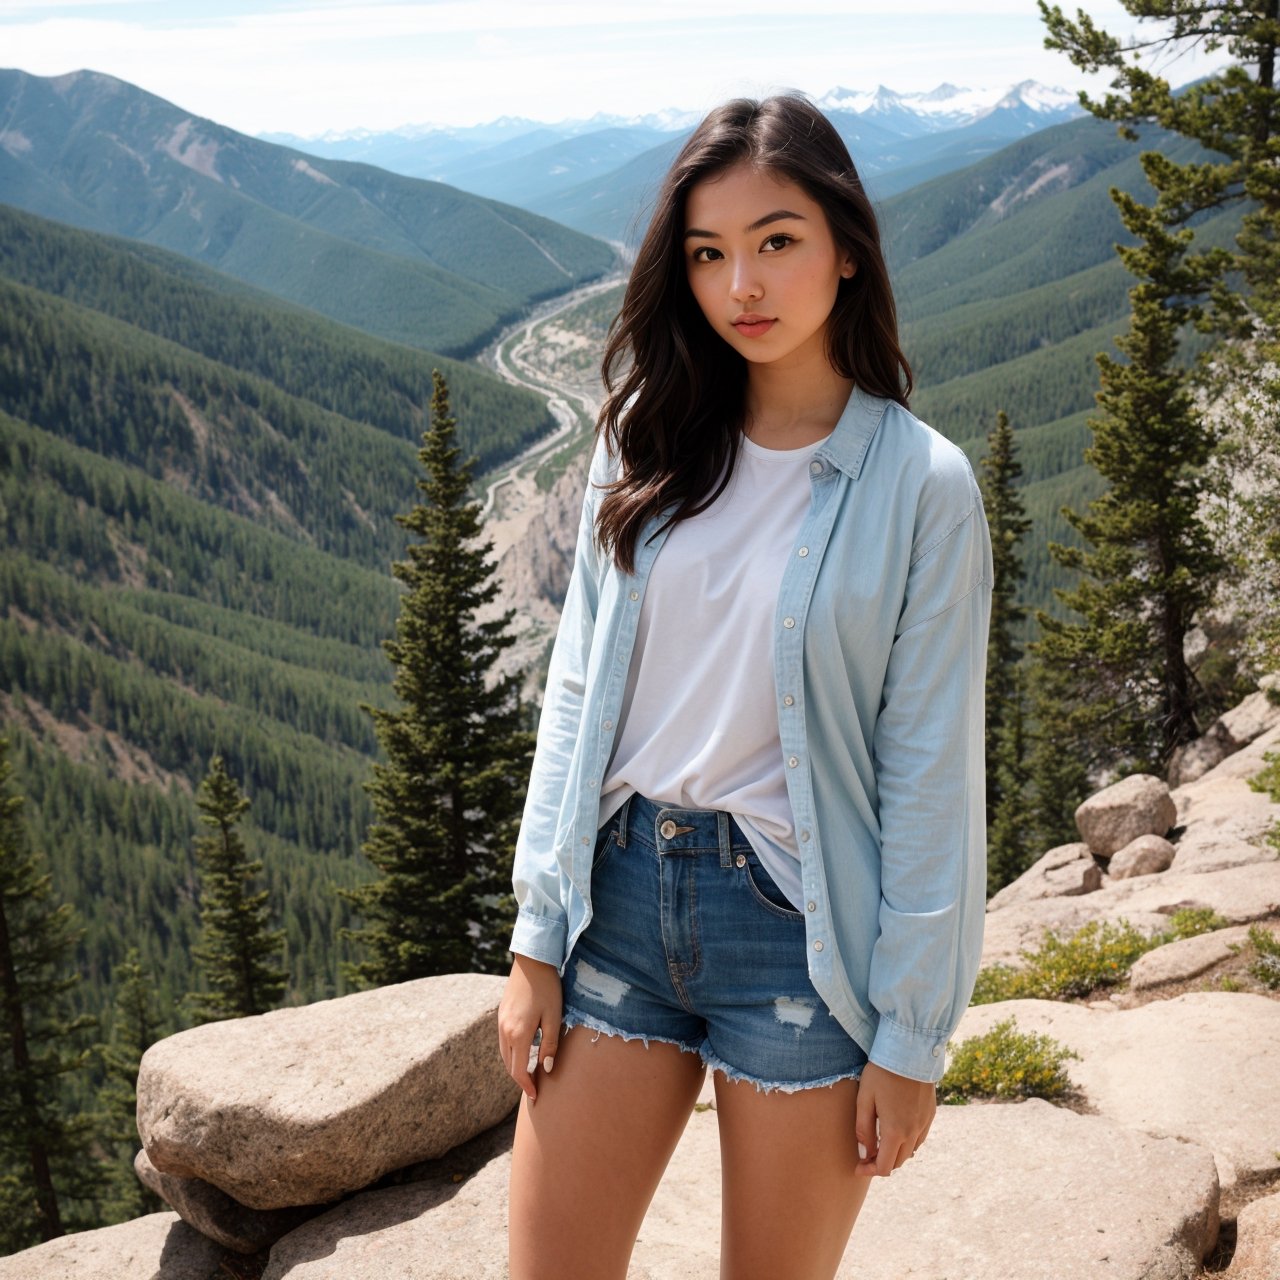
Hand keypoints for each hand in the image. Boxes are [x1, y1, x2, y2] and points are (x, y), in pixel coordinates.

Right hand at [497, 953, 562, 1104]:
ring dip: (515, 1066)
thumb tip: (546, 1069)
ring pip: (504, 1054)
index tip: (536, 1096)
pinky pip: (503, 1041)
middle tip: (534, 1086)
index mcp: (519, 1034)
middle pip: (509, 1065)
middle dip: (520, 1078)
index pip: (519, 1071)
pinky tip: (524, 1049)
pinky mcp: (501, 1014)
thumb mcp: (554, 1017)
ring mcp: (500, 1022)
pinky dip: (511, 1052)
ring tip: (529, 1071)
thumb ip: (550, 1045)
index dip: (527, 1086)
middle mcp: (505, 1031)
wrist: (532, 961)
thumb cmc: (548, 988)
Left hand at [854, 1060, 935, 1176]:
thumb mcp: (865, 1098)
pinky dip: (907, 1142)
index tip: (858, 1167)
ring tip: (880, 1144)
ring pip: (910, 1151)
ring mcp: (924, 1124)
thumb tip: (864, 1152)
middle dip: (881, 1164)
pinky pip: (920, 1138)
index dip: (870, 1171)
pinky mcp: (931, 1114)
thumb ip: (863, 1128)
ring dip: (895, 1153)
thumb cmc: (882, 1073)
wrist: (910, 1052)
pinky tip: (897, 1132)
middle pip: (897, 1162)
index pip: (884, 1166)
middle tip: (866, 1156)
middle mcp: (913, 1132)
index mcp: (895, 1131)